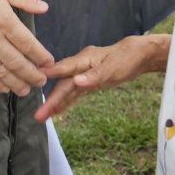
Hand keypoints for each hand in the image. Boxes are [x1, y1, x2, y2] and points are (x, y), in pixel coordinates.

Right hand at [0, 0, 53, 96]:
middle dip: (32, 75)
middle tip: (41, 82)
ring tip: (26, 90)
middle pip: (17, 62)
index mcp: (5, 21)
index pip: (27, 44)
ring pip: (2, 72)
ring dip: (16, 83)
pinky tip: (4, 88)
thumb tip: (44, 7)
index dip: (40, 56)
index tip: (49, 63)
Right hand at [33, 34, 168, 121]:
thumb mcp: (113, 68)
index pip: (65, 68)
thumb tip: (76, 82)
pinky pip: (74, 93)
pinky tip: (57, 111)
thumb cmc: (126, 58)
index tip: (35, 78)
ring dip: (55, 103)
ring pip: (67, 90)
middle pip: (63, 84)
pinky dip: (65, 102)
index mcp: (85, 59)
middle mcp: (80, 66)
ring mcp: (83, 75)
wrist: (138, 56)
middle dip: (51, 99)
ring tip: (42, 117)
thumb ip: (94, 76)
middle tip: (38, 115)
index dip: (51, 74)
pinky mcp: (88, 82)